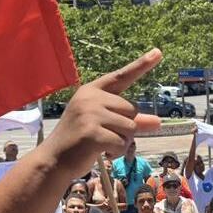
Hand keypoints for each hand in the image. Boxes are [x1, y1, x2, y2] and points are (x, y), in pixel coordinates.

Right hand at [41, 50, 162, 175]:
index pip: (121, 77)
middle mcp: (91, 98)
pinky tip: (100, 152)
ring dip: (122, 142)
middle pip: (133, 110)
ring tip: (101, 145)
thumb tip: (158, 122)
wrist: (54, 160)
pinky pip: (121, 143)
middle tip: (104, 136)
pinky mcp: (92, 133)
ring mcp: (90, 114)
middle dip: (126, 128)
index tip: (158, 52)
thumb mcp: (104, 125)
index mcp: (92, 91)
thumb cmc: (80, 141)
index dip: (141, 65)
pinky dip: (116, 152)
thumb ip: (129, 120)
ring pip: (130, 128)